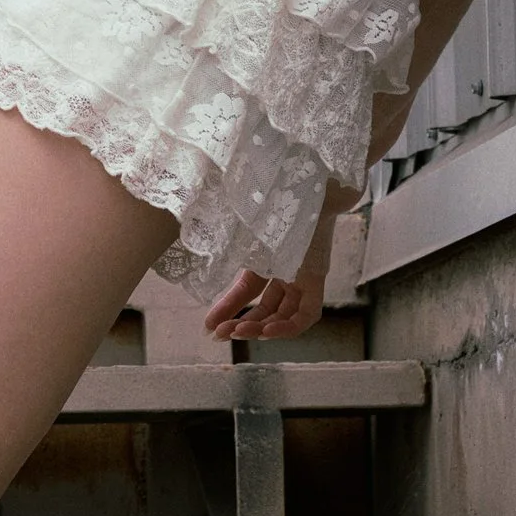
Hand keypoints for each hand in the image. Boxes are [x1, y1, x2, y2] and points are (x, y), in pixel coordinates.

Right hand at [204, 208, 334, 342]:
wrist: (298, 180)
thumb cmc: (267, 199)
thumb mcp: (240, 233)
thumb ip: (223, 251)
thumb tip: (198, 258)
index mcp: (268, 256)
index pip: (248, 291)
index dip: (228, 308)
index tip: (209, 328)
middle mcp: (287, 269)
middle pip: (267, 307)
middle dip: (244, 324)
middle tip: (221, 335)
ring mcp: (304, 275)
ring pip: (286, 315)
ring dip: (262, 329)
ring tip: (240, 332)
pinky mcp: (317, 278)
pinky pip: (307, 314)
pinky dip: (288, 327)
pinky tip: (267, 330)